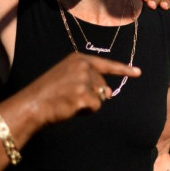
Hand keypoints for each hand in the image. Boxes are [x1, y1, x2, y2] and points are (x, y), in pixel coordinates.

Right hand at [20, 52, 140, 125]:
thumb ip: (90, 81)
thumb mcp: (69, 78)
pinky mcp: (84, 95)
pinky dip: (86, 111)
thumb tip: (109, 93)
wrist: (31, 105)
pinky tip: (71, 108)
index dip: (123, 70)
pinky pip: (96, 107)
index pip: (106, 64)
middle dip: (92, 94)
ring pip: (100, 97)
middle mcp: (83, 66)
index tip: (138, 72)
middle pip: (103, 85)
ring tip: (69, 101)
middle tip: (69, 96)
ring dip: (88, 103)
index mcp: (78, 59)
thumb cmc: (49, 93)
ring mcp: (84, 80)